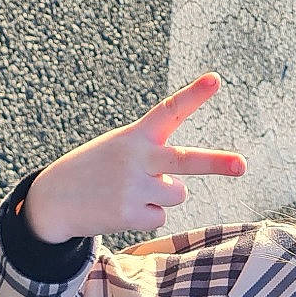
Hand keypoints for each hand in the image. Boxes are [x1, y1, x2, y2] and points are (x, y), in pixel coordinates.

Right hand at [23, 72, 247, 242]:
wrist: (53, 199)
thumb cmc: (93, 170)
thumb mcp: (117, 149)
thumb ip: (151, 158)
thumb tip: (180, 190)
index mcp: (135, 136)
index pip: (168, 111)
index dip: (193, 95)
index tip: (216, 79)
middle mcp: (136, 159)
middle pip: (185, 161)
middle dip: (216, 163)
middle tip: (243, 166)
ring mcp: (132, 187)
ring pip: (177, 194)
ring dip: (161, 196)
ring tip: (130, 191)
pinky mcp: (128, 214)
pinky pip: (159, 217)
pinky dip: (145, 215)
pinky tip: (120, 208)